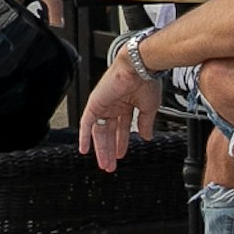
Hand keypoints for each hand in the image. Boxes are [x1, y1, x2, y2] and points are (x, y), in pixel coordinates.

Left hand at [78, 43, 152, 169]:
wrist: (139, 68)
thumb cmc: (146, 81)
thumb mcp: (149, 108)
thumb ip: (146, 123)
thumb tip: (147, 136)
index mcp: (127, 104)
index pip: (122, 128)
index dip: (121, 142)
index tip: (121, 155)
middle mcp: (114, 105)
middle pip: (109, 132)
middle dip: (110, 150)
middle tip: (110, 165)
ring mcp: (104, 105)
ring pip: (99, 131)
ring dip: (101, 149)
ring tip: (105, 164)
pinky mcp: (95, 103)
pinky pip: (86, 122)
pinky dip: (84, 136)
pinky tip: (85, 149)